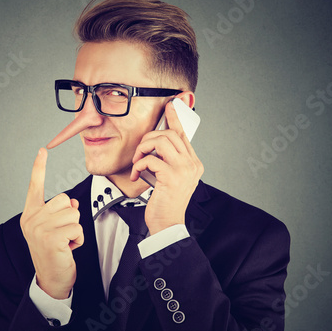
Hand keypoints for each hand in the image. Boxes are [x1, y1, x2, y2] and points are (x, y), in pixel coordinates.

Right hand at [20, 148, 83, 298]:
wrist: (52, 279)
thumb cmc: (55, 252)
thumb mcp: (54, 228)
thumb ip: (60, 212)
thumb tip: (72, 202)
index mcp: (30, 214)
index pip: (35, 186)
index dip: (39, 167)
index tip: (42, 150)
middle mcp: (31, 219)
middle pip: (64, 200)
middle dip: (70, 217)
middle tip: (62, 235)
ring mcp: (39, 229)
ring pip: (73, 214)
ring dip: (75, 230)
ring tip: (65, 243)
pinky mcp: (51, 238)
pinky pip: (77, 227)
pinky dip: (78, 239)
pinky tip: (68, 250)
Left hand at [130, 101, 203, 234]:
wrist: (167, 224)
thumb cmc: (166, 202)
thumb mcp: (170, 178)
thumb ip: (168, 160)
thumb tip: (156, 144)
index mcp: (193, 163)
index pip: (183, 135)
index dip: (175, 118)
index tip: (170, 106)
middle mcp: (192, 164)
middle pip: (169, 135)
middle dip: (149, 138)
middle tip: (140, 150)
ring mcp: (184, 170)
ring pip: (161, 142)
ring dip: (143, 149)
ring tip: (138, 161)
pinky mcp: (172, 177)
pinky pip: (151, 159)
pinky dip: (139, 164)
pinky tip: (137, 174)